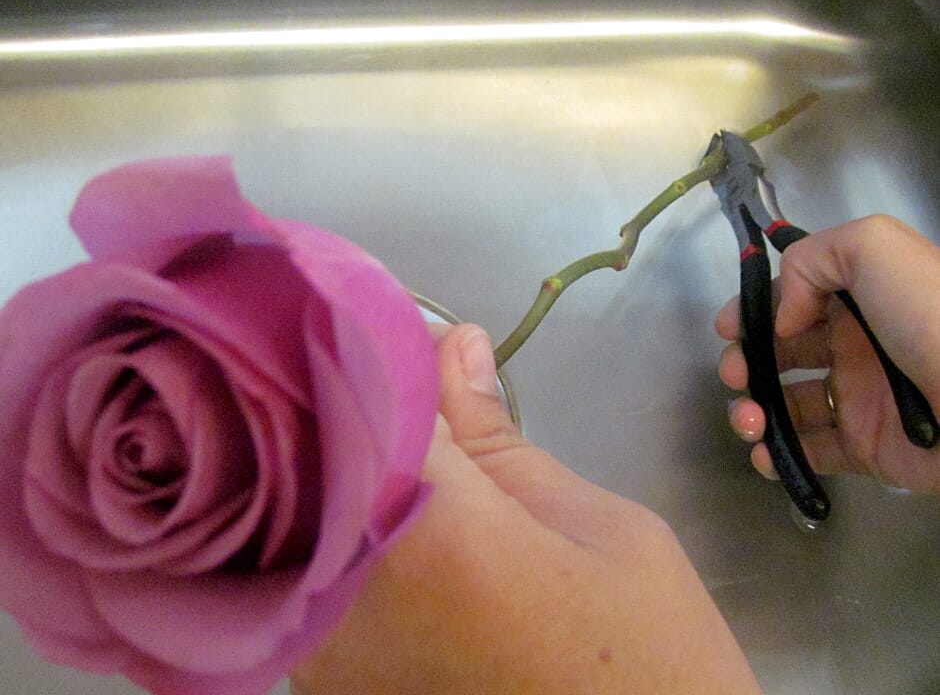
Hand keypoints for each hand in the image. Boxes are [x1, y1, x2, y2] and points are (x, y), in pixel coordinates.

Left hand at [291, 324, 760, 694]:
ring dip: (331, 456)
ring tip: (375, 421)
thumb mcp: (597, 525)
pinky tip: (363, 496)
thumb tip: (454, 343)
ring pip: (300, 508)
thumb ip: (499, 436)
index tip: (398, 322)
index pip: (365, 395)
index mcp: (429, 531)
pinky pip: (307, 567)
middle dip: (347, 397)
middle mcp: (348, 590)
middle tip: (387, 363)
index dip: (378, 346)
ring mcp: (325, 648)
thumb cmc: (646, 653)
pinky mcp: (328, 683)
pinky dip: (328, 519)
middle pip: (317, 451)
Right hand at [717, 215, 939, 492]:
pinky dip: (775, 454)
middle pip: (778, 354)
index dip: (752, 312)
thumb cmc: (932, 320)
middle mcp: (853, 347)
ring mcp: (856, 400)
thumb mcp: (877, 247)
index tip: (728, 329)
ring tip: (749, 421)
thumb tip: (783, 318)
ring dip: (751, 410)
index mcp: (858, 301)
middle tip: (736, 376)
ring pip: (784, 405)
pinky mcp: (863, 448)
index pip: (790, 301)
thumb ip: (813, 258)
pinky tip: (765, 452)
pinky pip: (808, 451)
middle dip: (743, 363)